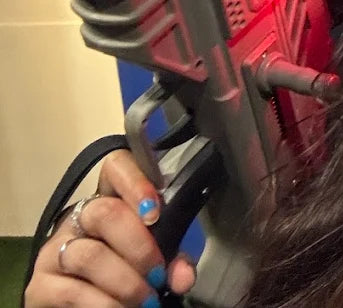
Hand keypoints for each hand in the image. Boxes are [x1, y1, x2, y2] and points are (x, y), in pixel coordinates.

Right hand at [25, 149, 196, 307]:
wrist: (82, 307)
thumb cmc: (126, 271)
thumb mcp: (153, 258)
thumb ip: (173, 259)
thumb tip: (183, 277)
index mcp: (111, 199)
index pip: (116, 167)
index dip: (136, 182)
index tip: (155, 211)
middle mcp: (78, 218)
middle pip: (104, 213)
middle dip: (139, 246)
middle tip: (158, 273)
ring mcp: (55, 250)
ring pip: (90, 256)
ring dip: (125, 282)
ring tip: (146, 299)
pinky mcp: (39, 286)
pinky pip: (73, 292)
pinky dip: (104, 305)